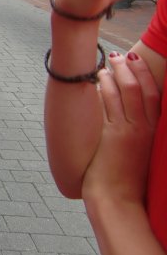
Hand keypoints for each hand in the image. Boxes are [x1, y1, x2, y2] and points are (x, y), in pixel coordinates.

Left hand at [82, 52, 158, 205]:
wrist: (118, 200)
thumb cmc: (125, 178)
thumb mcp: (137, 152)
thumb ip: (137, 133)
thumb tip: (126, 117)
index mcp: (154, 133)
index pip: (157, 96)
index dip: (148, 76)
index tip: (138, 60)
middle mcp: (147, 130)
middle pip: (145, 90)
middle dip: (135, 68)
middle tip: (124, 54)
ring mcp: (131, 132)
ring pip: (129, 93)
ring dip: (118, 72)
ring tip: (109, 60)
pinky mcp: (115, 136)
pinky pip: (111, 103)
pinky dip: (105, 86)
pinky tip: (98, 77)